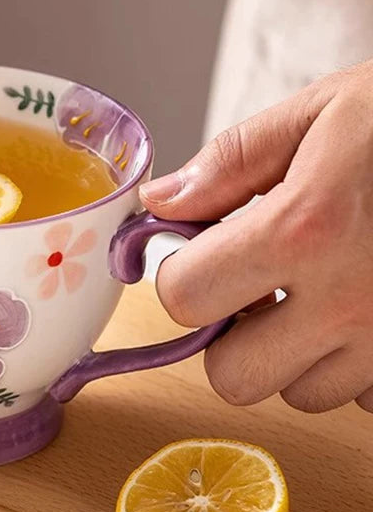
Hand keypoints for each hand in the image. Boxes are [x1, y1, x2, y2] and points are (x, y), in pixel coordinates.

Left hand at [140, 59, 372, 413]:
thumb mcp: (320, 115)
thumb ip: (230, 163)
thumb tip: (159, 203)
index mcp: (306, 229)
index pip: (184, 297)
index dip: (181, 274)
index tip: (201, 254)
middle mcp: (353, 302)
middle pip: (233, 376)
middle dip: (229, 334)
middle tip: (254, 285)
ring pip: (300, 393)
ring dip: (293, 351)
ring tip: (321, 288)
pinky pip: (363, 396)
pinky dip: (352, 363)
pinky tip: (366, 306)